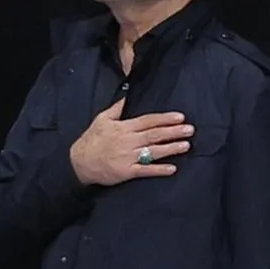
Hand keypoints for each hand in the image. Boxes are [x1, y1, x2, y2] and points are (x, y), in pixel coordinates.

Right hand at [68, 97, 194, 185]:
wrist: (79, 163)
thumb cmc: (91, 140)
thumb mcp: (102, 119)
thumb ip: (117, 108)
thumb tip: (128, 95)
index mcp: (124, 127)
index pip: (148, 121)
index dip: (165, 119)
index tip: (180, 117)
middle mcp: (128, 141)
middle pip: (154, 135)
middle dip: (173, 132)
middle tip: (190, 130)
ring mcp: (128, 157)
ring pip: (153, 152)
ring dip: (170, 148)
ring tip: (186, 145)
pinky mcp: (126, 172)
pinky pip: (145, 170)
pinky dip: (158, 169)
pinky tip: (172, 168)